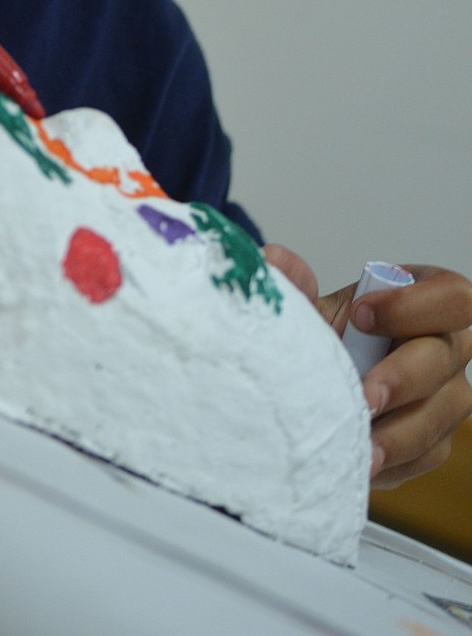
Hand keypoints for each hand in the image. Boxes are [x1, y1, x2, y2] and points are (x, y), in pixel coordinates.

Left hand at [319, 265, 471, 487]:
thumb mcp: (313, 310)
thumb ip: (297, 286)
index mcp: (431, 301)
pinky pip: (424, 454)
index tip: (359, 316)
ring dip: (396, 433)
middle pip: (446, 358)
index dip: (411, 307)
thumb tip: (271, 260)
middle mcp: (449, 347)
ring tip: (359, 447)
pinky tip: (359, 462)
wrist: (323, 387)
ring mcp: (449, 397)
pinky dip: (391, 461)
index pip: (452, 297)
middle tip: (362, 397)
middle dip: (401, 378)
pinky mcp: (435, 442)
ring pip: (438, 415)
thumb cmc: (331, 338)